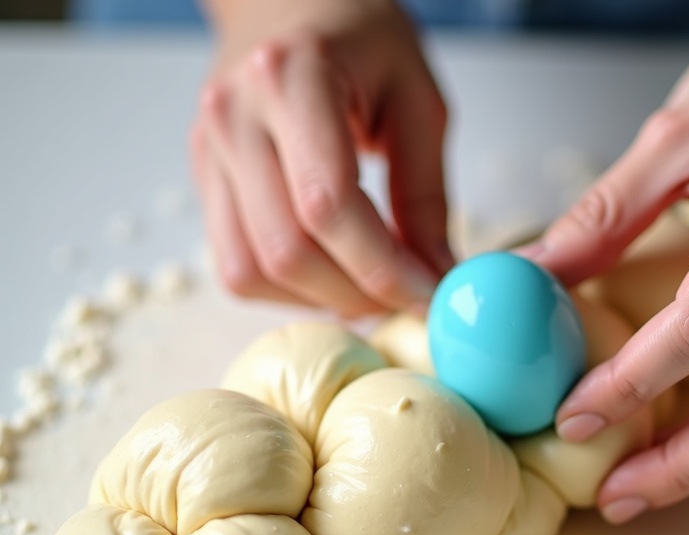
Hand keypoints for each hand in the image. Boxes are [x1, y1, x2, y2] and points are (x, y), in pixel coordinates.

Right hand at [191, 0, 450, 316]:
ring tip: (372, 287)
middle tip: (408, 298)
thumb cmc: (360, 36)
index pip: (329, 205)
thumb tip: (438, 276)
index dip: (384, 267)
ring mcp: (210, 151)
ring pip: (253, 270)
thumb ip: (425, 194)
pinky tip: (332, 274)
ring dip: (322, 299)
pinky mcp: (204, 178)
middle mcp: (234, 116)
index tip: (431, 294)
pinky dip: (289, 290)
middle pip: (287, 250)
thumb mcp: (418, 99)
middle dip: (358, 293)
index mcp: (291, 78)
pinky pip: (236, 265)